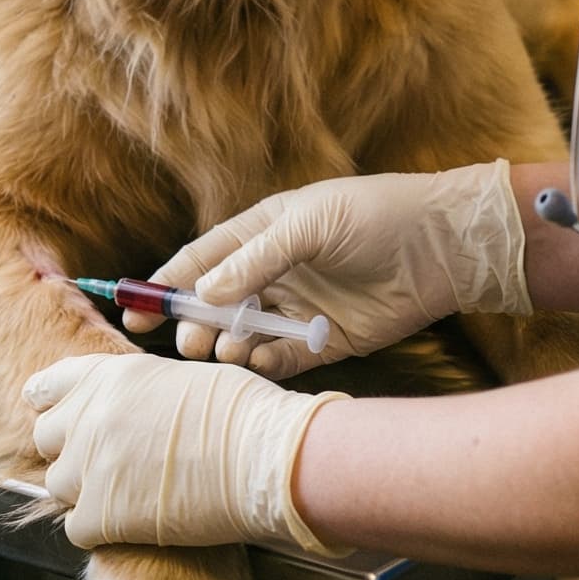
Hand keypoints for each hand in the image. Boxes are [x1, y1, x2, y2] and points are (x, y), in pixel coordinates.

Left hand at [25, 352, 348, 555]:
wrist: (262, 457)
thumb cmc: (242, 415)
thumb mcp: (177, 378)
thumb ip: (135, 391)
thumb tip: (127, 410)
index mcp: (107, 376)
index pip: (46, 387)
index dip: (56, 406)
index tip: (66, 419)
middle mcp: (88, 416)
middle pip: (46, 438)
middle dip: (71, 451)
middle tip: (108, 463)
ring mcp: (89, 466)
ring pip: (57, 485)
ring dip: (85, 492)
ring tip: (127, 496)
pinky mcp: (99, 515)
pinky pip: (76, 528)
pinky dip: (100, 531)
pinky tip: (133, 524)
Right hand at [128, 161, 532, 378]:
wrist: (443, 246)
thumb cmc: (376, 216)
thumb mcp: (310, 224)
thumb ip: (256, 259)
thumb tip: (204, 291)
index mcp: (263, 233)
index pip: (202, 261)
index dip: (166, 286)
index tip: (135, 312)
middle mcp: (275, 272)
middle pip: (217, 305)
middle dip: (194, 323)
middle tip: (187, 340)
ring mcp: (298, 309)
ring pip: (244, 335)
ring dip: (226, 344)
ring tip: (223, 351)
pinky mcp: (324, 341)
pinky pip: (281, 358)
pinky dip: (263, 363)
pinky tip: (254, 362)